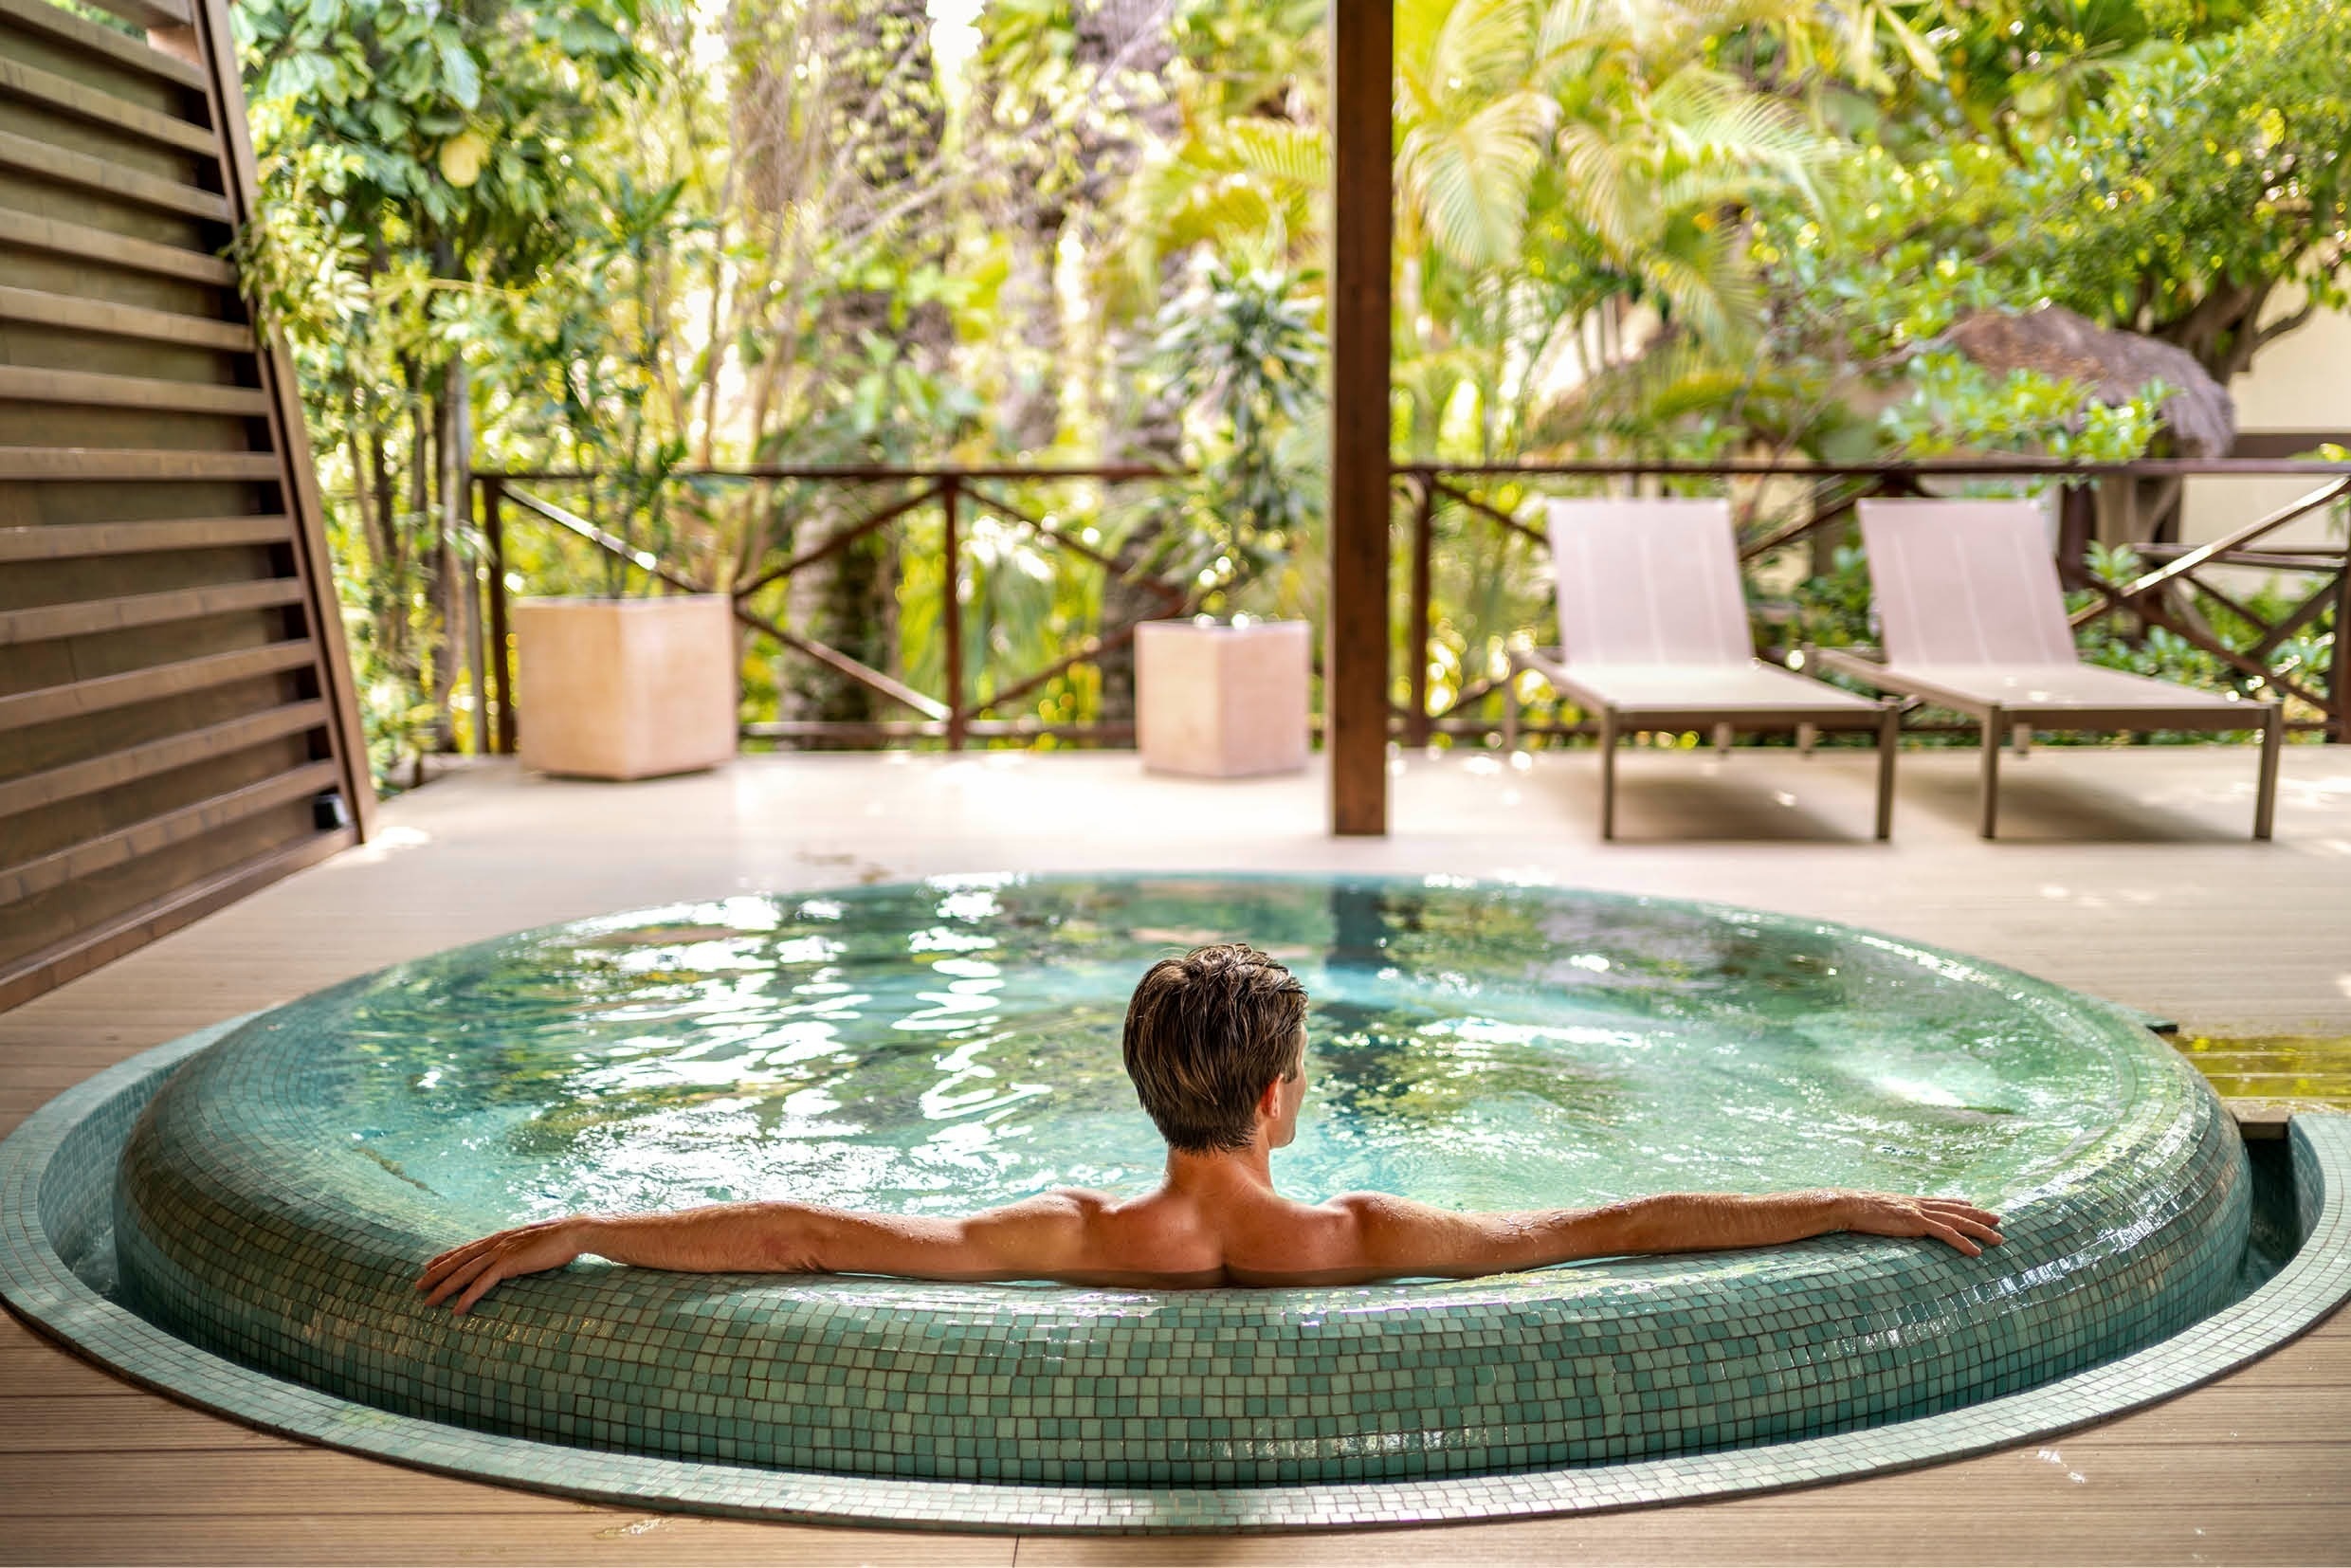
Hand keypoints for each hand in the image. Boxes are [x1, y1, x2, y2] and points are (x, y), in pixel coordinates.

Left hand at [416, 1218, 590, 1314]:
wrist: (575, 1232)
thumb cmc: (561, 1239)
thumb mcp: (536, 1242)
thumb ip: (523, 1248)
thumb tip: (520, 1255)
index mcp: (502, 1237)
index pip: (468, 1248)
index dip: (447, 1257)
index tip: (430, 1265)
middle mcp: (497, 1242)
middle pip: (460, 1260)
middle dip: (437, 1273)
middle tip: (417, 1286)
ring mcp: (502, 1252)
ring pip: (465, 1272)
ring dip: (444, 1287)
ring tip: (428, 1301)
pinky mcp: (509, 1263)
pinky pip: (482, 1283)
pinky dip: (467, 1297)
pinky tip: (456, 1309)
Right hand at [1837, 1193, 2004, 1256]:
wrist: (1848, 1204)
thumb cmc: (1856, 1209)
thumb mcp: (1876, 1210)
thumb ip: (1889, 1214)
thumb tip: (1889, 1218)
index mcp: (1910, 1201)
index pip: (1941, 1201)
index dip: (1960, 1203)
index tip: (1974, 1204)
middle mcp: (1919, 1204)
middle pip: (1956, 1210)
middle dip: (1980, 1215)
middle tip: (1999, 1219)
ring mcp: (1919, 1212)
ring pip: (1958, 1221)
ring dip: (1981, 1230)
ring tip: (1998, 1239)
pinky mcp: (1916, 1223)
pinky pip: (1946, 1234)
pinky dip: (1963, 1243)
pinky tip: (1976, 1253)